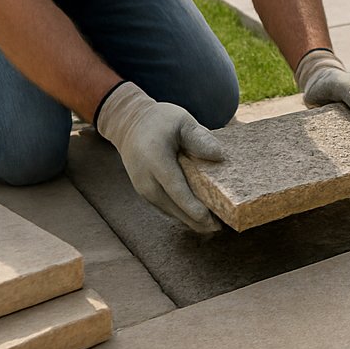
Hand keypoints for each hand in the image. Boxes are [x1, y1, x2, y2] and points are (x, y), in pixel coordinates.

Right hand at [95, 81, 223, 233]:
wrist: (129, 124)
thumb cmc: (160, 121)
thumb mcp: (182, 120)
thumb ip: (199, 137)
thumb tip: (219, 155)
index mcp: (156, 160)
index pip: (176, 189)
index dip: (193, 207)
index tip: (210, 219)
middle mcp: (146, 179)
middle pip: (173, 207)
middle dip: (196, 220)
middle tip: (220, 228)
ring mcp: (143, 188)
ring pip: (169, 211)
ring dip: (189, 221)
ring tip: (213, 227)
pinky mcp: (144, 193)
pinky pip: (165, 208)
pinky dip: (181, 215)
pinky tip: (198, 219)